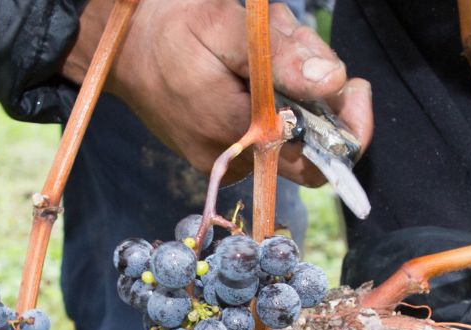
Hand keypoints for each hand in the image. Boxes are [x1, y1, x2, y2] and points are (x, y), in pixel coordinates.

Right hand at [64, 0, 373, 186]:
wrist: (116, 45)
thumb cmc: (167, 29)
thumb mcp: (226, 28)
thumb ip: (282, 58)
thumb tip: (335, 82)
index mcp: (239, 136)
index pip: (320, 159)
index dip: (348, 127)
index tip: (355, 86)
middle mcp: (238, 160)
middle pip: (310, 137)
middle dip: (315, 87)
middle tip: (291, 38)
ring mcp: (230, 158)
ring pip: (291, 126)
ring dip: (292, 81)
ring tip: (261, 40)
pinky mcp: (224, 148)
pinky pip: (267, 123)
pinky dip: (273, 90)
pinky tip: (251, 59)